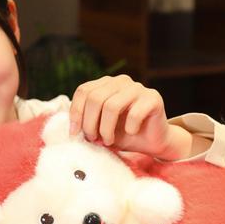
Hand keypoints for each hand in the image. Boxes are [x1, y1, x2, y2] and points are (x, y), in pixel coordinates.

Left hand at [69, 74, 195, 159]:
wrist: (151, 142)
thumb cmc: (122, 134)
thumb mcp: (99, 128)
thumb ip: (86, 122)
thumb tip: (72, 128)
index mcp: (105, 84)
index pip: (83, 91)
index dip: (76, 113)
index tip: (74, 133)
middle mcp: (120, 81)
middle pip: (95, 98)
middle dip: (90, 124)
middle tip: (93, 139)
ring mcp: (137, 87)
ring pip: (112, 106)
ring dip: (106, 129)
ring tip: (108, 141)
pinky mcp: (153, 98)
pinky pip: (134, 114)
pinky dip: (129, 128)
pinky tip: (131, 132)